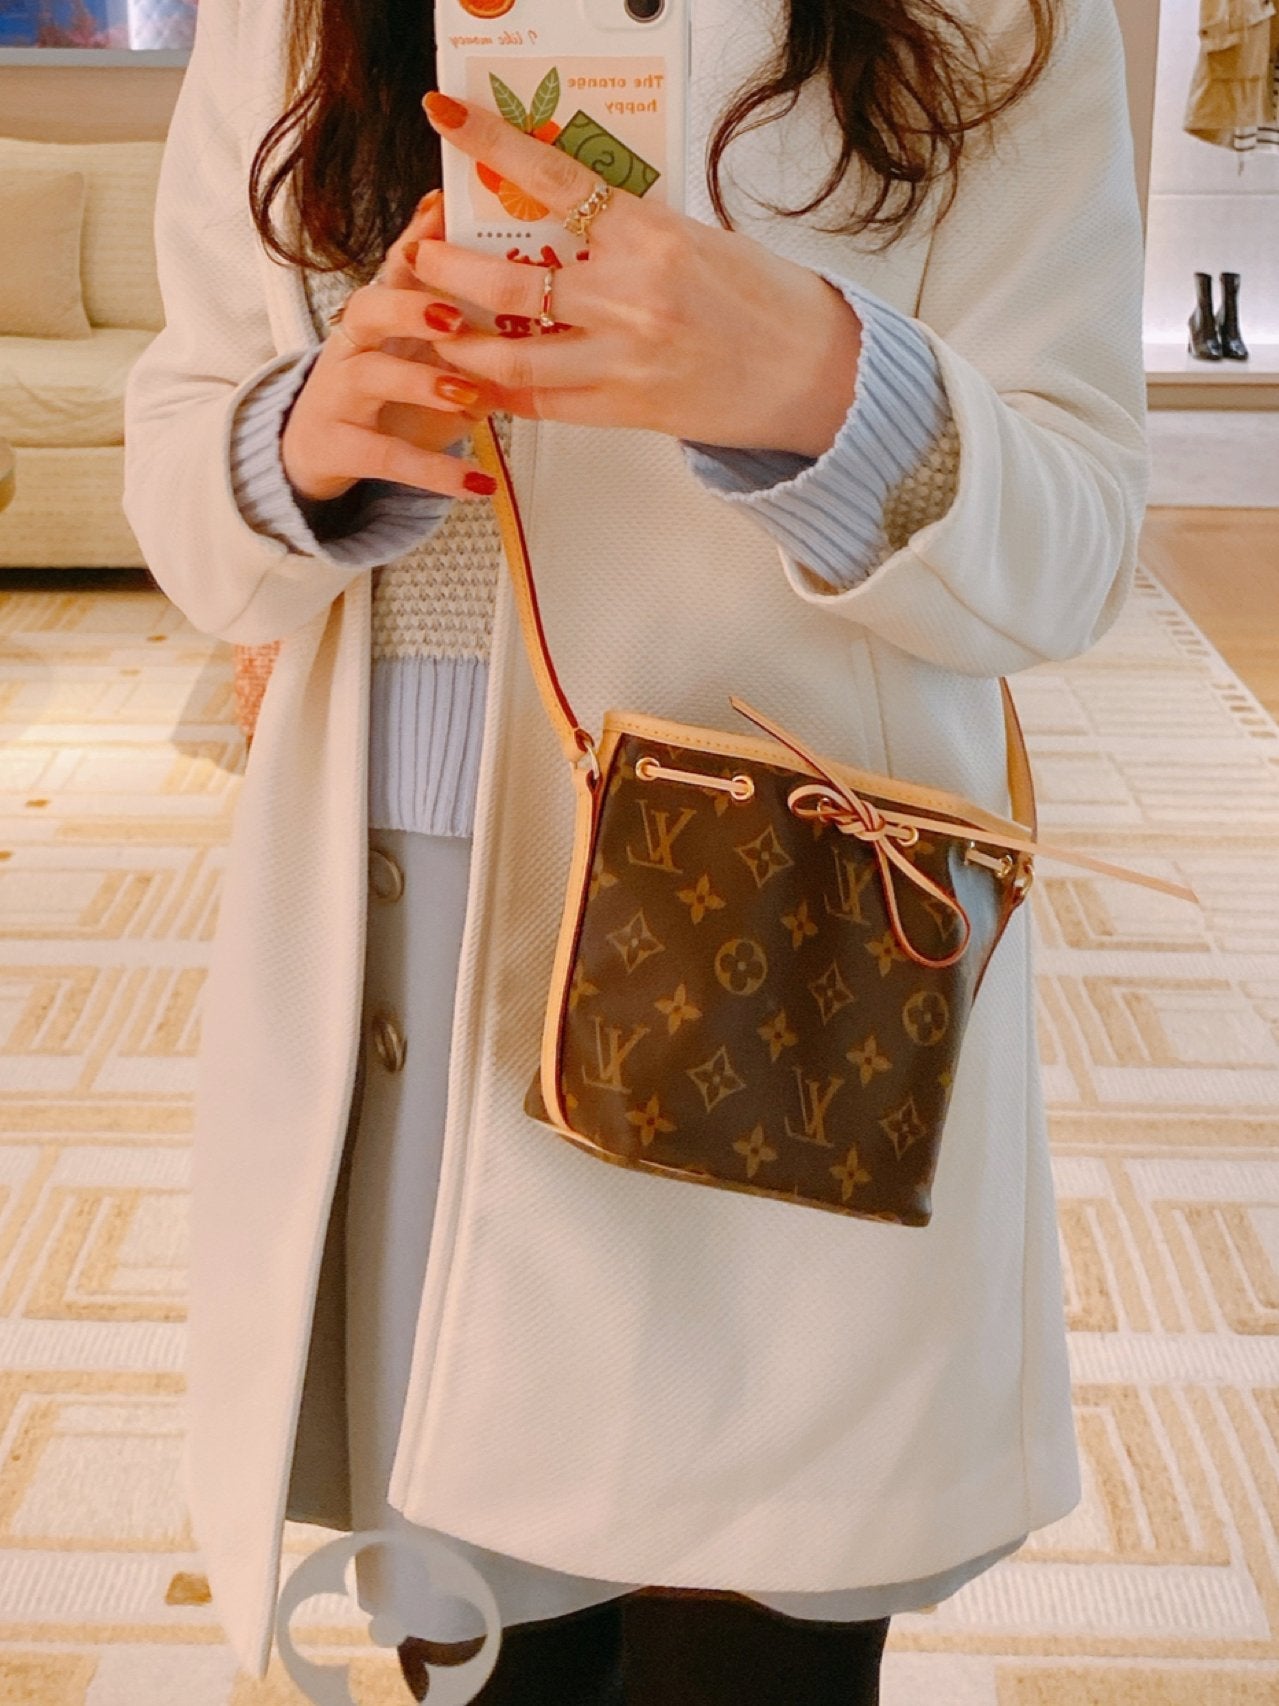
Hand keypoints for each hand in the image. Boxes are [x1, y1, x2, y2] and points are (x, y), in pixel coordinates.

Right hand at [281, 191, 501, 503]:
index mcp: (381, 314)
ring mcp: (341, 393)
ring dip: (423, 384)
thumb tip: (539, 303)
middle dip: (411, 308)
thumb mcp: (428, 354)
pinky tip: (477, 483)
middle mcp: (354, 344)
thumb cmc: (390, 393)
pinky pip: (387, 457)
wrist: (322, 449)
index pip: (398, 267)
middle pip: (369, 307)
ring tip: (470, 398)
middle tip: (456, 318)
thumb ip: (470, 330)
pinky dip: (435, 471)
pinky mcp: (341, 444)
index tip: (444, 213)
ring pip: (373, 375)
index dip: (418, 240)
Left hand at [414, 92, 861, 457]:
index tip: (446, 119)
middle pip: (511, 282)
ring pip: (512, 355)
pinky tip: (472, 382)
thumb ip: (633, 230)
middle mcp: (633, 298)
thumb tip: (570, 210)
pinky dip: (500, 393)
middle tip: (421, 253)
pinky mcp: (627, 410)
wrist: (818, 376)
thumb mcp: (703, 238)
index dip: (491, 145)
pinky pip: (544, 403)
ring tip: (432, 324)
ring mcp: (626, 361)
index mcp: (654, 236)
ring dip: (459, 342)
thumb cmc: (769, 302)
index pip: (554, 178)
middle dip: (449, 268)